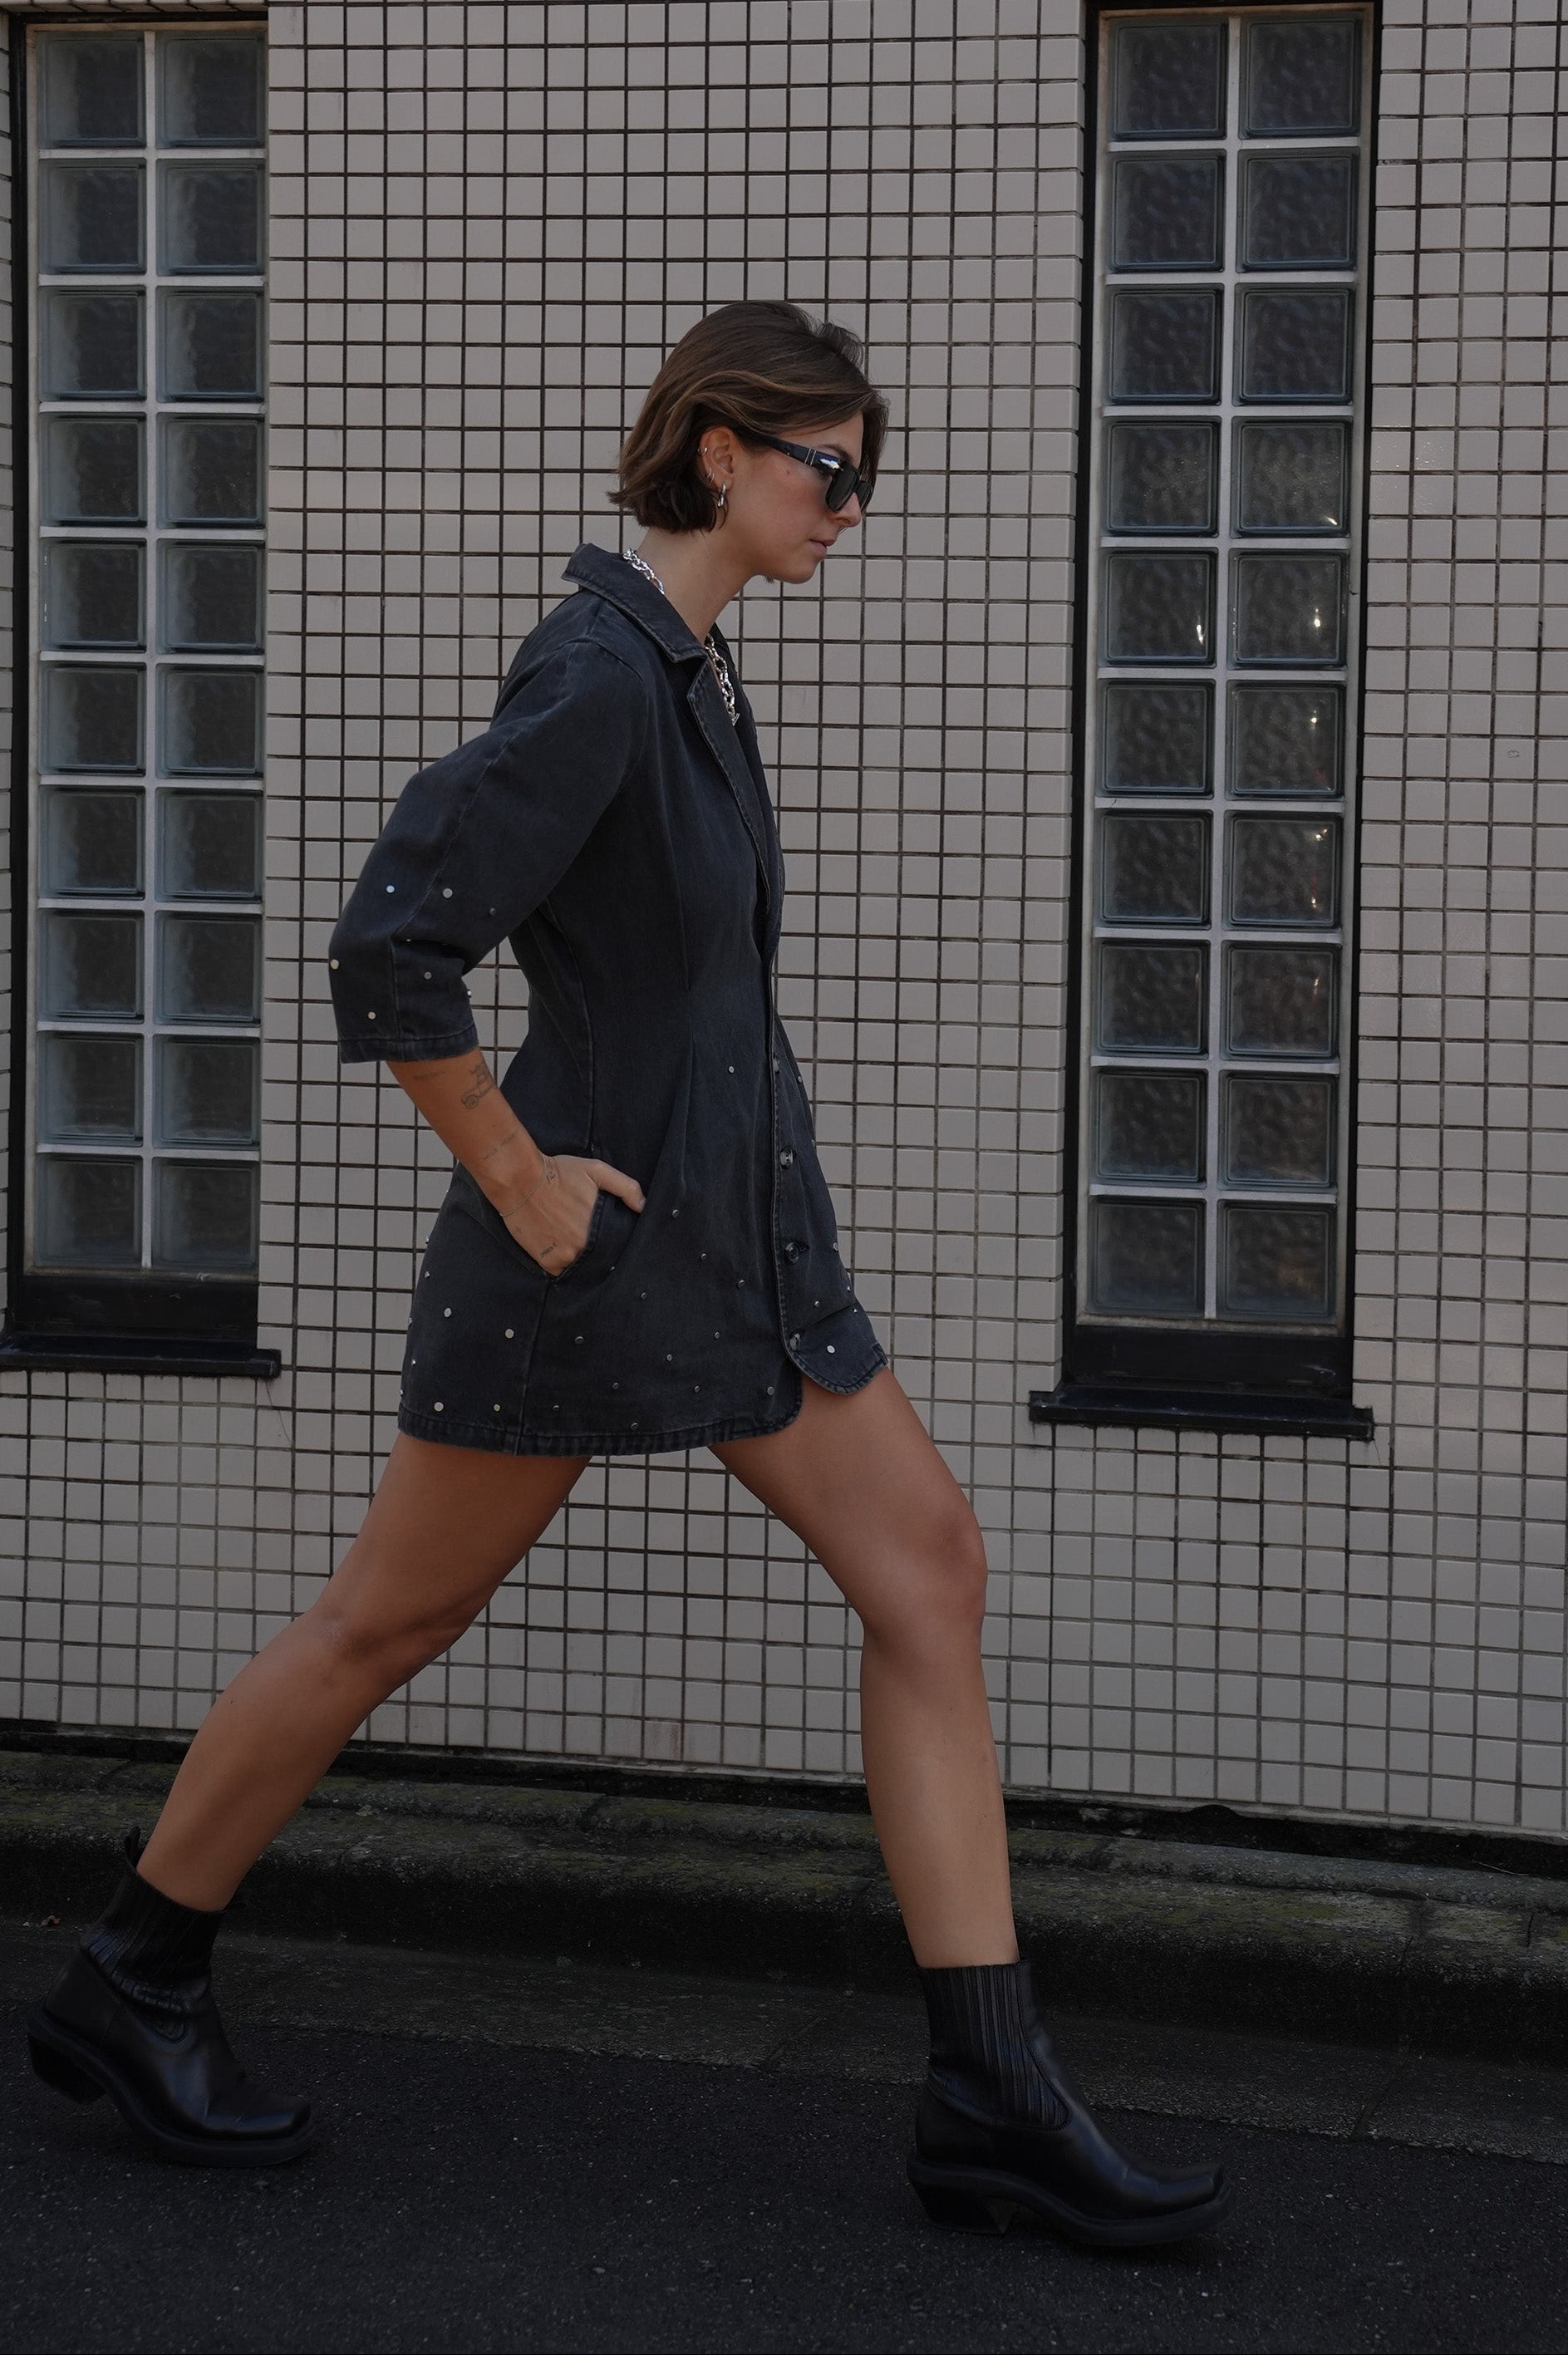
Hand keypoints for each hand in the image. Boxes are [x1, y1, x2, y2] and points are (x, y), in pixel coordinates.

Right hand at [503, 1155, 644, 1275]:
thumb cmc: (559, 1173)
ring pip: (581, 1264)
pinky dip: (562, 1262)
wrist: (520, 1179)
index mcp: (600, 1229)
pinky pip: (561, 1270)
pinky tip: (558, 1245)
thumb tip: (644, 1207)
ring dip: (579, 1257)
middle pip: (599, 1257)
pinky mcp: (546, 1262)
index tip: (607, 1234)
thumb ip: (625, 1187)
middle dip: (597, 1249)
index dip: (614, 1242)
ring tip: (572, 1238)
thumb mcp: (597, 1171)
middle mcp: (584, 1247)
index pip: (616, 1246)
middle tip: (585, 1233)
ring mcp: (564, 1257)